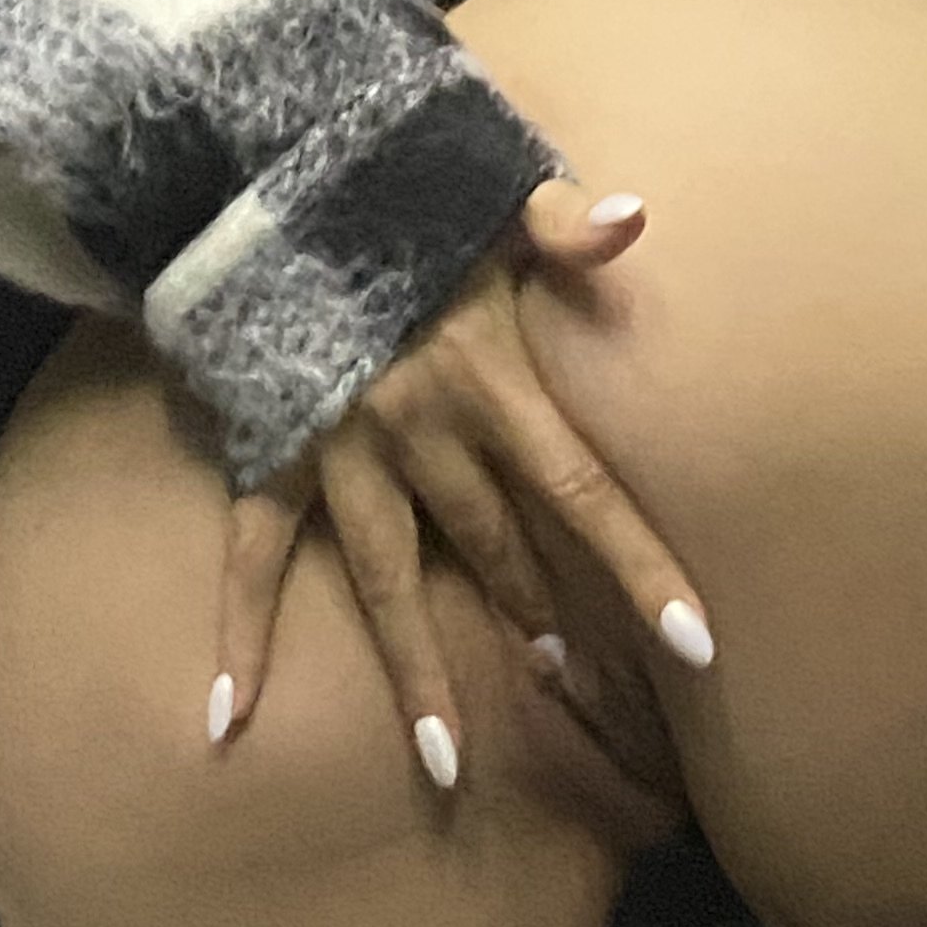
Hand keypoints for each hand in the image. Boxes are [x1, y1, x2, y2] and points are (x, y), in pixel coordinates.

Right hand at [206, 177, 713, 787]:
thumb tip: (638, 219)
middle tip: (580, 695)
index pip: (582, 491)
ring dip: (420, 671)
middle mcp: (417, 427)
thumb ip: (567, 221)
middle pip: (494, 547)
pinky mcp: (267, 450)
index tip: (696, 648)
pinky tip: (230, 716)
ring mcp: (337, 448)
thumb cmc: (398, 178)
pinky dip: (239, 633)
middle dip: (540, 621)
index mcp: (487, 374)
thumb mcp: (491, 188)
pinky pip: (251, 555)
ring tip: (446, 768)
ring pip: (388, 580)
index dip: (640, 567)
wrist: (260, 158)